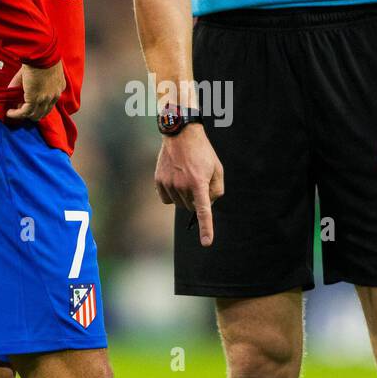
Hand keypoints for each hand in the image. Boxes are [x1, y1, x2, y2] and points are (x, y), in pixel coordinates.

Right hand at [5, 60, 65, 120]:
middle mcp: (54, 95)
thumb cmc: (41, 56)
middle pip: (44, 112)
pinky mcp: (35, 99)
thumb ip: (27, 80)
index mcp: (58, 87)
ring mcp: (46, 98)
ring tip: (13, 112)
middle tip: (20, 110)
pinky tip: (10, 112)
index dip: (39, 106)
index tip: (28, 104)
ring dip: (23, 115)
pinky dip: (16, 114)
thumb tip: (12, 89)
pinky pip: (25, 112)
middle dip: (32, 113)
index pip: (51, 103)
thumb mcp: (37, 70)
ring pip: (35, 115)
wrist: (41, 54)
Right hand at [155, 124, 223, 245]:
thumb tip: (207, 205)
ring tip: (187, 176)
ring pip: (179, 204)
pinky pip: (166, 200)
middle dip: (197, 199)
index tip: (206, 243)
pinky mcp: (159, 181)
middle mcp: (182, 185)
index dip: (206, 228)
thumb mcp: (217, 169)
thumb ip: (216, 190)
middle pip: (191, 207)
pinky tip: (175, 181)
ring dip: (184, 196)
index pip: (204, 211)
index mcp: (199, 183)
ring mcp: (169, 184)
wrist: (181, 134)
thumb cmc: (202, 152)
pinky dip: (172, 195)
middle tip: (198, 181)